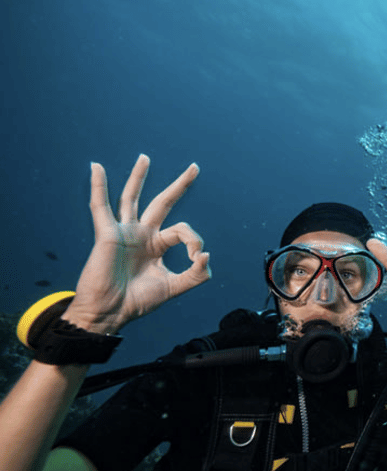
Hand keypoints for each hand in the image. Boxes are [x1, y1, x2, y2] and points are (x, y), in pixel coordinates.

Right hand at [61, 154, 210, 333]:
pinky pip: (100, 206)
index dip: (194, 241)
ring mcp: (125, 232)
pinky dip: (98, 186)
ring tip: (145, 158)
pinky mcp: (108, 234)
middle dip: (179, 186)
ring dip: (138, 177)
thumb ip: (195, 274)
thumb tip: (206, 255)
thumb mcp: (174, 287)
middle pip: (162, 203)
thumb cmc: (137, 302)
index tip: (197, 258)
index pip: (182, 231)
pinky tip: (96, 168)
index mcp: (157, 245)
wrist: (110, 313)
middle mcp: (142, 235)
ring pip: (132, 198)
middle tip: (195, 167)